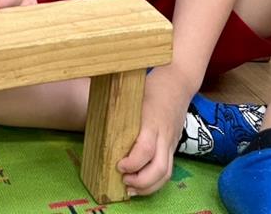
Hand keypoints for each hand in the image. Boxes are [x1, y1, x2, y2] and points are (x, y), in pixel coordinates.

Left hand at [116, 67, 192, 196]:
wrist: (178, 82)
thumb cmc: (151, 85)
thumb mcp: (132, 92)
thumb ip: (117, 105)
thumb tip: (91, 111)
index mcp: (152, 121)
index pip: (146, 149)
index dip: (132, 162)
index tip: (119, 166)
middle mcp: (164, 135)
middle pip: (160, 168)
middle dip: (141, 181)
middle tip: (123, 181)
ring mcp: (171, 142)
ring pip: (166, 173)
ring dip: (149, 186)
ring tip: (130, 189)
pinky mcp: (173, 146)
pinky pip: (168, 169)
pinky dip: (155, 181)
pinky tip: (141, 183)